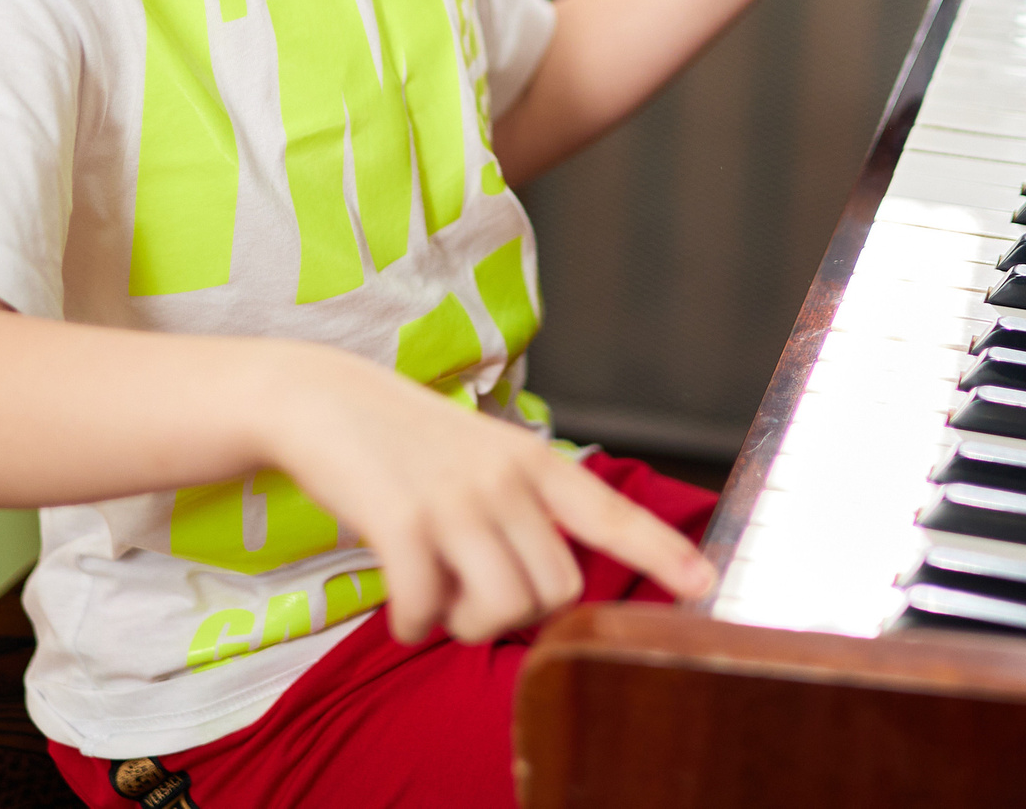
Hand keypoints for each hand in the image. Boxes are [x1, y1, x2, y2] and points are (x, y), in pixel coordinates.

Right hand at [265, 350, 714, 643]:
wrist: (319, 397)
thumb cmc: (404, 440)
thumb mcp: (481, 455)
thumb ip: (520, 508)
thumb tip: (543, 589)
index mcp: (532, 462)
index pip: (610, 514)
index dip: (661, 553)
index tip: (706, 583)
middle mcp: (505, 479)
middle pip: (555, 590)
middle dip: (519, 615)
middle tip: (471, 595)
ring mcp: (455, 499)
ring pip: (505, 607)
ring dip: (467, 627)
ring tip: (438, 604)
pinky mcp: (402, 520)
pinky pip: (430, 609)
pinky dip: (415, 626)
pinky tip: (401, 610)